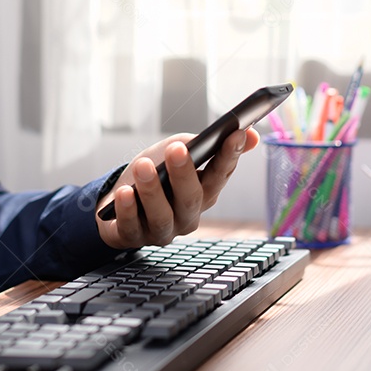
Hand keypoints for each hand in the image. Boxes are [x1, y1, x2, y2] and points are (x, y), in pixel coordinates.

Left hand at [97, 127, 260, 248]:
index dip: (229, 156)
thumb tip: (251, 135)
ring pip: (162, 216)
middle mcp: (187, 217)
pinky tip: (124, 192)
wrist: (119, 197)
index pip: (221, 176)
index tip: (235, 134)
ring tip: (142, 167)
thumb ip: (209, 145)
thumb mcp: (181, 153)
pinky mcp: (132, 236)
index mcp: (204, 194)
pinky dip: (128, 210)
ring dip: (152, 191)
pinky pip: (131, 227)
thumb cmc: (156, 174)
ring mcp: (161, 231)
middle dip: (184, 173)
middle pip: (191, 199)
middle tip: (176, 149)